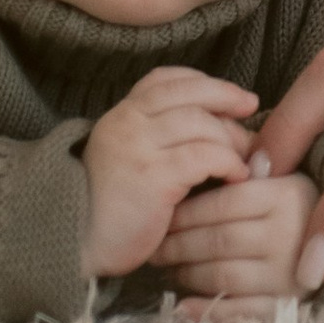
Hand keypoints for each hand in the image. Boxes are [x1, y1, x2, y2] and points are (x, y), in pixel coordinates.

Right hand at [80, 68, 260, 277]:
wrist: (74, 243)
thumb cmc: (108, 208)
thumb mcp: (125, 160)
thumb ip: (155, 138)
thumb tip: (215, 126)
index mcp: (120, 115)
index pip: (165, 79)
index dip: (203, 82)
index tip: (229, 96)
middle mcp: (127, 123)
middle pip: (189, 93)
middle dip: (226, 97)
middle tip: (250, 111)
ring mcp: (138, 147)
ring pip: (201, 122)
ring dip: (231, 137)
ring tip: (243, 157)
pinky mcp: (153, 176)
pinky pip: (204, 156)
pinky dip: (228, 163)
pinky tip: (237, 177)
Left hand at [154, 156, 315, 315]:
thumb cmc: (302, 204)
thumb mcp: (284, 176)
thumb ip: (248, 169)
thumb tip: (199, 161)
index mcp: (286, 195)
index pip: (222, 204)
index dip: (185, 214)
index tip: (164, 216)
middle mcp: (291, 234)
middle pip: (217, 241)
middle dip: (177, 246)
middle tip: (156, 247)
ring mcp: (291, 274)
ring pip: (223, 276)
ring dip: (187, 275)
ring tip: (170, 269)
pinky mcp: (290, 305)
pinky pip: (241, 312)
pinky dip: (208, 310)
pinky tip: (183, 307)